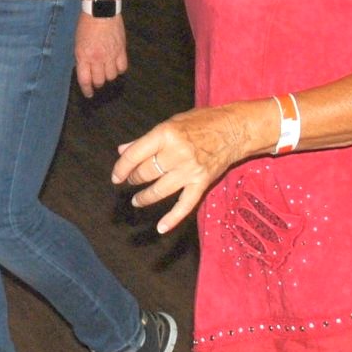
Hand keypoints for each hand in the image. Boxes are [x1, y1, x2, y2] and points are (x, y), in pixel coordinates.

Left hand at [72, 14, 127, 97]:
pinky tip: (116, 66)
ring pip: (111, 76)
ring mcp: (111, 55)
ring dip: (108, 76)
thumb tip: (85, 70)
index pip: (85, 80)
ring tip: (106, 71)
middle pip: (99, 81)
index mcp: (83, 56)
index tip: (89, 94)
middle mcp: (97, 58)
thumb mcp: (78, 43)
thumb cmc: (86, 25)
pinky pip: (122, 67)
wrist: (101, 10)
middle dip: (97, 83)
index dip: (87, 90)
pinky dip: (119, 69)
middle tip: (97, 81)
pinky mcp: (121, 50)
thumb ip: (82, 57)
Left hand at [111, 102, 261, 235]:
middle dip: (135, 179)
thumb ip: (145, 140)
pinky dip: (173, 218)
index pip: (135, 155)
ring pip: (160, 190)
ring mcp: (190, 169)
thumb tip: (122, 151)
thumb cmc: (201, 123)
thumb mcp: (170, 123)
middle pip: (146, 173)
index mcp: (166, 134)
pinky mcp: (202, 182)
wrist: (235, 130)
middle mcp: (177, 152)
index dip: (121, 168)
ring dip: (145, 198)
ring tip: (137, 200)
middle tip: (132, 181)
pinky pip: (185, 204)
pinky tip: (161, 228)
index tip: (116, 177)